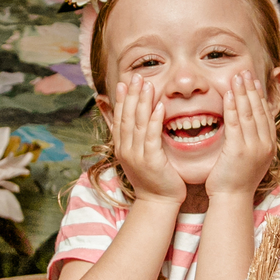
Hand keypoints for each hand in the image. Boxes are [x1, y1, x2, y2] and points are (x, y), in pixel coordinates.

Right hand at [111, 75, 185, 203]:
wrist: (157, 203)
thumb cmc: (152, 179)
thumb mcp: (138, 157)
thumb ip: (135, 139)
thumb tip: (134, 124)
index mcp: (122, 148)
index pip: (120, 119)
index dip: (122, 100)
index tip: (124, 83)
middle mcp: (126, 149)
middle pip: (127, 117)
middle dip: (132, 95)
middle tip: (136, 76)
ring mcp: (137, 155)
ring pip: (138, 123)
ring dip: (143, 102)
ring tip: (147, 84)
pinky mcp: (151, 160)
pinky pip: (152, 136)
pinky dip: (155, 120)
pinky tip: (160, 106)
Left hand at [204, 72, 275, 198]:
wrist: (232, 199)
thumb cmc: (236, 180)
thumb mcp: (251, 158)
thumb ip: (252, 141)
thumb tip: (249, 126)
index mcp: (269, 146)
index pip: (266, 115)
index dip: (260, 97)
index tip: (255, 82)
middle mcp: (265, 144)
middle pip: (259, 110)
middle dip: (252, 89)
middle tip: (246, 72)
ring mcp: (253, 147)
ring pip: (248, 113)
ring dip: (242, 93)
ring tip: (238, 77)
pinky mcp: (239, 149)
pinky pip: (235, 123)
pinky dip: (232, 107)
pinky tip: (229, 94)